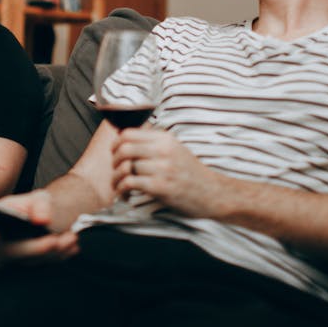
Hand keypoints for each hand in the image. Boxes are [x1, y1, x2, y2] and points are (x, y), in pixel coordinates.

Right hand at [0, 190, 79, 264]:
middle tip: (55, 240)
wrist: (49, 219)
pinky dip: (59, 256)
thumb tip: (42, 220)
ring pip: (27, 261)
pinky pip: (40, 265)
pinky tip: (71, 245)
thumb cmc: (37, 206)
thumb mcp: (40, 198)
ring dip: (52, 252)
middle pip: (7, 251)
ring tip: (71, 237)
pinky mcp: (25, 266)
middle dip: (33, 248)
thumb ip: (41, 206)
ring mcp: (8, 256)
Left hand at [112, 128, 232, 218]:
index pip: (128, 133)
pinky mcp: (161, 187)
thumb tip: (126, 138)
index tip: (114, 154)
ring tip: (118, 186)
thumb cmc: (191, 173)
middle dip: (113, 162)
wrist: (214, 193)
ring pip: (125, 167)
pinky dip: (121, 190)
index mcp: (165, 139)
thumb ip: (154, 143)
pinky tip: (124, 195)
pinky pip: (130, 183)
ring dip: (115, 179)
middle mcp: (163, 151)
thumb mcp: (175, 149)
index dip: (115, 144)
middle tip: (115, 172)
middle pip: (123, 149)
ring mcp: (162, 168)